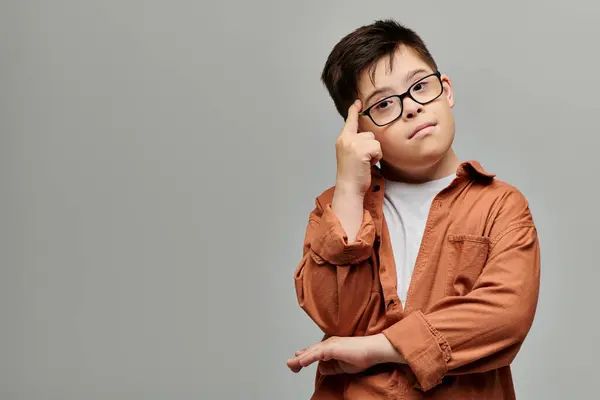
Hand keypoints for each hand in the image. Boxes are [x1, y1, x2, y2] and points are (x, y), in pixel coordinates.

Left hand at [286, 334, 404, 375]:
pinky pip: (317, 354)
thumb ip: (331, 367)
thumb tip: (320, 368)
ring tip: (290, 364)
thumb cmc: (362, 356)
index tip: (296, 360)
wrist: (374, 350)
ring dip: (300, 359)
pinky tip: (300, 362)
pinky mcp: (333, 347)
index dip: (305, 356)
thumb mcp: (342, 366)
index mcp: (331, 346)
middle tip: (289, 364)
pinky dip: (308, 358)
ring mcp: (330, 344)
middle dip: (299, 358)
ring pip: (311, 352)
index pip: (314, 352)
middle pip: (310, 351)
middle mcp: (329, 343)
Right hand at [335, 99, 382, 196]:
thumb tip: (368, 137)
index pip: (350, 121)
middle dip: (371, 147)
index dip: (354, 111)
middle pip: (369, 134)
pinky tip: (368, 165)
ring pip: (374, 140)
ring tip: (365, 163)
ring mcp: (353, 143)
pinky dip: (376, 158)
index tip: (357, 102)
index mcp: (342, 140)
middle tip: (363, 161)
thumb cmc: (352, 175)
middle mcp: (346, 139)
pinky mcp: (361, 149)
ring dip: (374, 153)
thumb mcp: (351, 155)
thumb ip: (356, 143)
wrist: (349, 188)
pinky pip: (378, 148)